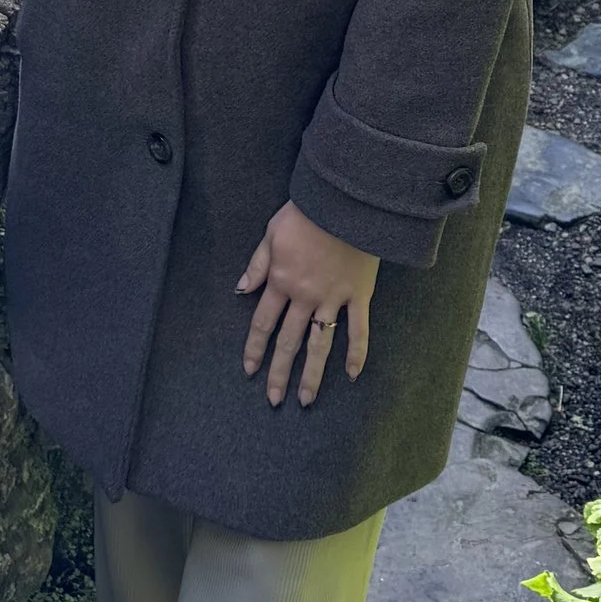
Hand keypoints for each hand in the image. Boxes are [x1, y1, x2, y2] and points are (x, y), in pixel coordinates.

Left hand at [238, 200, 377, 407]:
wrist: (345, 202)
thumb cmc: (307, 213)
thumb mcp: (272, 233)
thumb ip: (258, 264)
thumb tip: (242, 289)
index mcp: (282, 282)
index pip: (263, 324)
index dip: (255, 348)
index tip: (250, 370)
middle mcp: (305, 297)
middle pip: (289, 342)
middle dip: (280, 373)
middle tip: (274, 399)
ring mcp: (333, 299)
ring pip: (320, 344)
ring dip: (312, 374)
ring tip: (305, 399)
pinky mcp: (358, 295)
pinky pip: (358, 329)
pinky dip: (356, 353)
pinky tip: (351, 375)